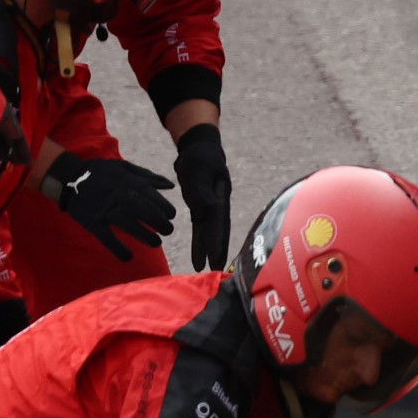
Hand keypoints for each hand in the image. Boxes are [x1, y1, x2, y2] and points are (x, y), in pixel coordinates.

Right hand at [43, 154, 178, 258]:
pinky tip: (128, 257)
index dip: (163, 207)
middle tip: (169, 230)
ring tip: (156, 243)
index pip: (149, 195)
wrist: (69, 178)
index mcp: (126, 183)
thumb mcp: (124, 167)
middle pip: (142, 211)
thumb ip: (147, 176)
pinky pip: (106, 237)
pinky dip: (117, 248)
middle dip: (159, 223)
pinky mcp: (92, 222)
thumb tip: (171, 185)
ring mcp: (105, 211)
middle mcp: (117, 197)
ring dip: (144, 235)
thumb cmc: (101, 172)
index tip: (171, 215)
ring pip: (128, 225)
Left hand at [172, 123, 231, 272]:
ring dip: (208, 250)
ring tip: (206, 268)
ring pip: (209, 233)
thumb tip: (208, 207)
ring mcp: (210, 209)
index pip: (219, 221)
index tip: (217, 256)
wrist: (198, 149)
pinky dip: (199, 243)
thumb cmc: (200, 155)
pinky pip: (199, 229)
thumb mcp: (200, 167)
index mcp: (220, 196)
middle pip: (218, 231)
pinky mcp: (200, 210)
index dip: (218, 239)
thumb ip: (202, 187)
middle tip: (217, 268)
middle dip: (217, 250)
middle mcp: (217, 205)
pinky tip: (197, 258)